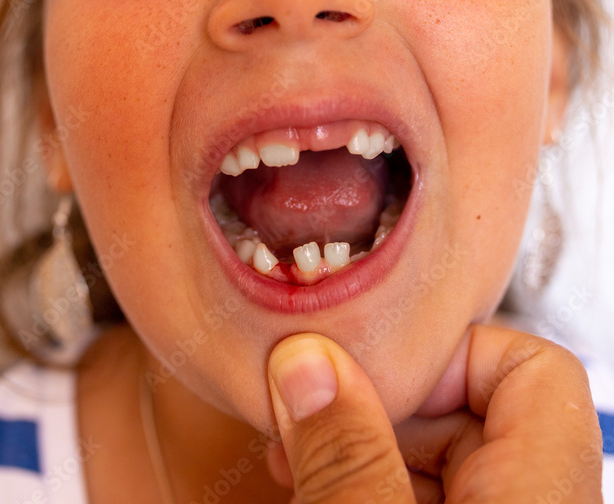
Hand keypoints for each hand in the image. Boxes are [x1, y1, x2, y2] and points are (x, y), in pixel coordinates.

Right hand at [266, 325, 602, 502]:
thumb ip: (347, 458)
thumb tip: (306, 365)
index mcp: (545, 497)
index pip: (532, 368)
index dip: (448, 351)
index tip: (374, 364)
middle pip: (477, 412)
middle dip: (384, 403)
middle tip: (308, 409)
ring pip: (445, 467)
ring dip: (365, 450)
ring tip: (296, 454)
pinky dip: (373, 492)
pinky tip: (314, 489)